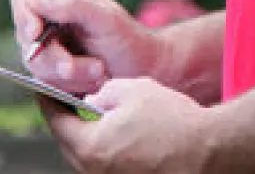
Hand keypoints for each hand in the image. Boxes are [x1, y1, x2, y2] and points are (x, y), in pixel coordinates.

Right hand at [11, 0, 164, 95]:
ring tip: (101, 73)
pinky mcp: (52, 74)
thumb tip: (36, 3)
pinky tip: (94, 83)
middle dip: (58, 59)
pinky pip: (46, 84)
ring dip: (71, 75)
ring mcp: (49, 49)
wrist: (142, 71)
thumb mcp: (105, 18)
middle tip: (94, 68)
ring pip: (36, 66)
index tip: (37, 34)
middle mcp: (49, 22)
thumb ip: (73, 5)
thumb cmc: (128, 39)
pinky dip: (71, 87)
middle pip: (26, 39)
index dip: (24, 16)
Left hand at [42, 78, 216, 173]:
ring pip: (89, 158)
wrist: (210, 151)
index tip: (44, 90)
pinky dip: (109, 151)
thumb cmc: (173, 121)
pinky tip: (124, 136)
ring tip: (103, 118)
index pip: (56, 122)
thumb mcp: (132, 89)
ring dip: (91, 138)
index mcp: (90, 147)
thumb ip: (103, 92)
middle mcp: (96, 172)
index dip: (49, 101)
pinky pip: (109, 166)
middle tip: (72, 102)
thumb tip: (92, 99)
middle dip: (69, 122)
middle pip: (70, 144)